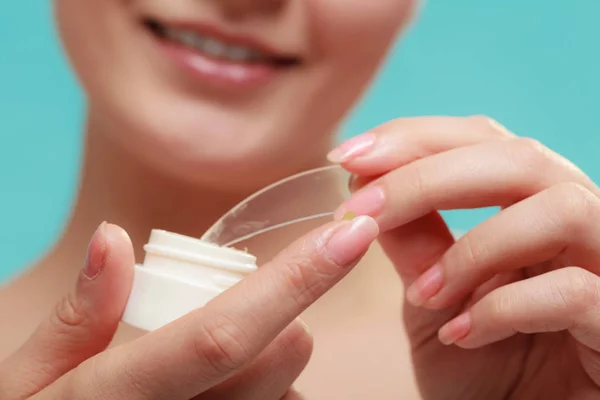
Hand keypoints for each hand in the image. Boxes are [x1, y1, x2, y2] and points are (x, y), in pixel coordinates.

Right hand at [0, 217, 378, 398]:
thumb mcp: (31, 376)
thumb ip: (79, 313)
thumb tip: (113, 237)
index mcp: (125, 393)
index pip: (225, 332)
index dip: (296, 278)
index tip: (350, 230)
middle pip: (283, 357)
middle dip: (281, 317)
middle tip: (229, 308)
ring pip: (290, 389)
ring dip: (272, 360)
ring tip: (212, 365)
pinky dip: (268, 393)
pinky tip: (223, 392)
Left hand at [331, 116, 599, 398]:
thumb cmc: (480, 370)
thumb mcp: (432, 300)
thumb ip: (413, 242)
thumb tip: (368, 185)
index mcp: (535, 210)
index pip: (487, 141)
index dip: (416, 138)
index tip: (348, 156)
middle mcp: (582, 228)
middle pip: (523, 158)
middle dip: (429, 176)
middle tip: (364, 206)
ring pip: (562, 208)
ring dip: (474, 248)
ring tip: (424, 295)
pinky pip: (576, 291)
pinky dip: (504, 307)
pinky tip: (460, 335)